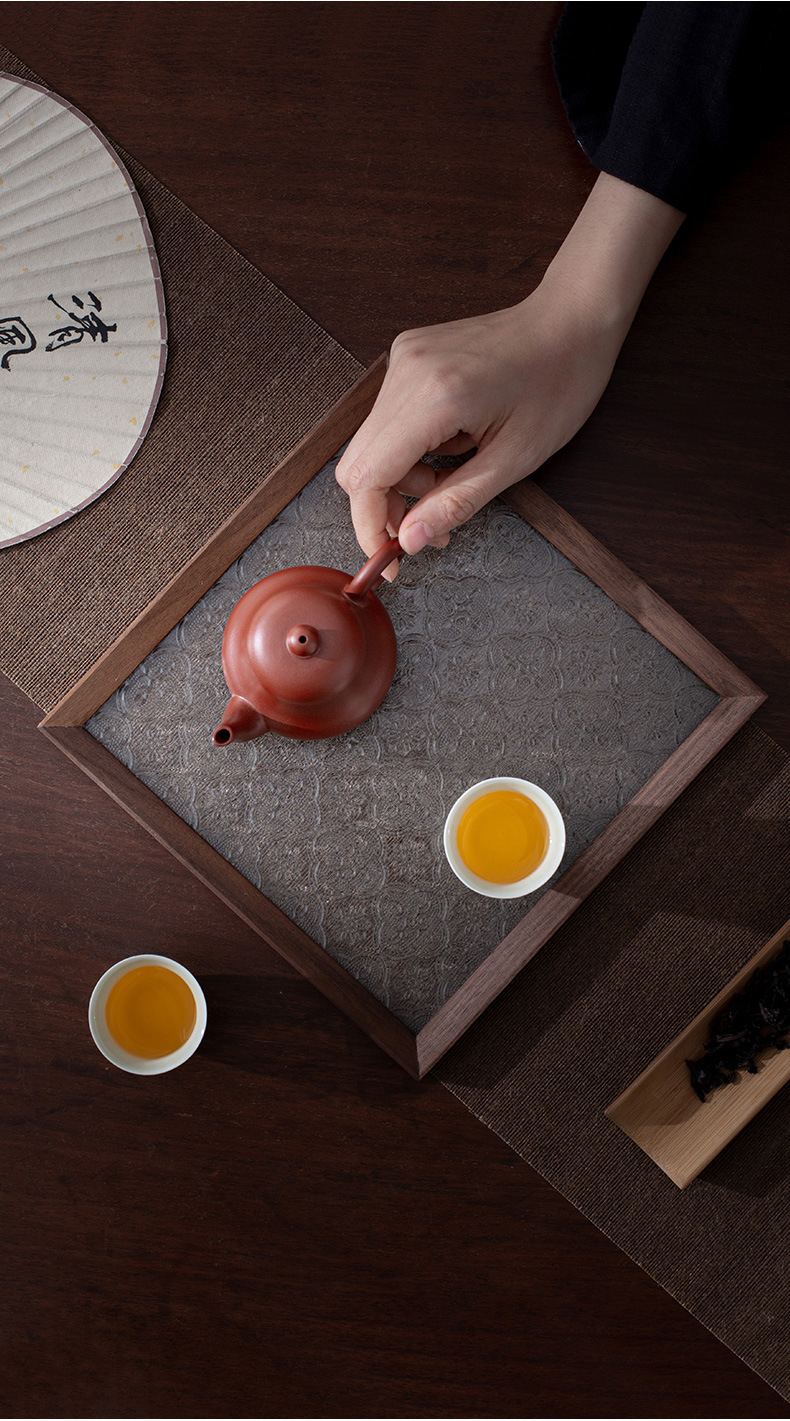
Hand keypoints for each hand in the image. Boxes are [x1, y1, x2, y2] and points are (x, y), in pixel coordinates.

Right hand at [335, 173, 683, 574]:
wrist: (571, 320)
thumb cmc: (558, 384)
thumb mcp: (515, 459)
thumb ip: (455, 502)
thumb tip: (409, 541)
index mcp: (436, 397)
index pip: (368, 476)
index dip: (370, 526)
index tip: (389, 559)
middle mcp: (408, 371)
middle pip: (357, 462)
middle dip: (385, 505)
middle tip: (428, 526)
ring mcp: (403, 357)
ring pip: (370, 444)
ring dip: (401, 477)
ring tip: (451, 481)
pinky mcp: (407, 354)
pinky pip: (387, 418)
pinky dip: (409, 447)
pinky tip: (452, 446)